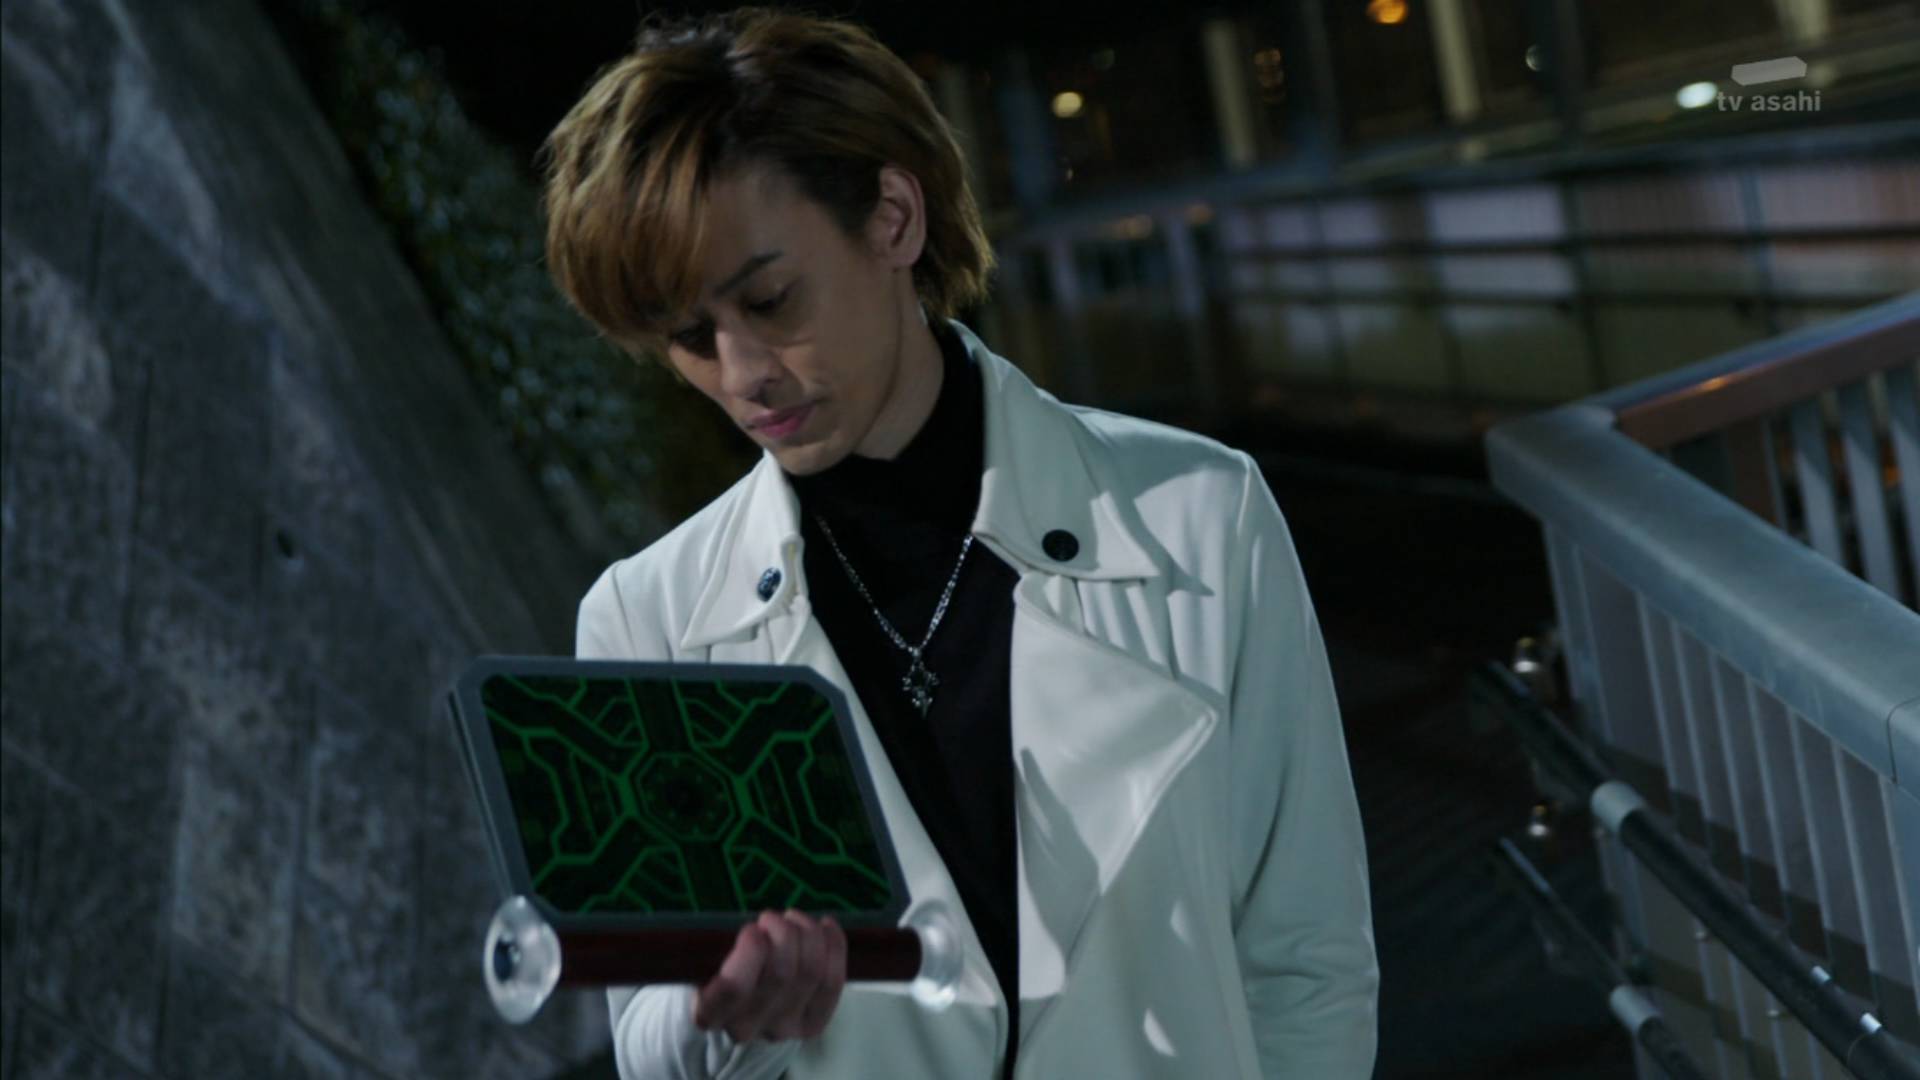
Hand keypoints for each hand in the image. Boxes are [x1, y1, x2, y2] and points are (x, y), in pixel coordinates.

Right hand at [693, 909, 847, 1041]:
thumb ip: (716, 949)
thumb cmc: (719, 973)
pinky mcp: (811, 1025)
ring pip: (810, 972)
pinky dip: (834, 945)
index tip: (752, 929)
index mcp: (710, 1013)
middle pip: (781, 973)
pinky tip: (825, 925)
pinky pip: (832, 982)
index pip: (734, 987)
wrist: (739, 1012)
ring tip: (794, 918)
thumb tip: (755, 928)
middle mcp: (746, 1028)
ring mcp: (782, 1029)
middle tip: (771, 917)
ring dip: (807, 932)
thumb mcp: (706, 960)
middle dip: (783, 931)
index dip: (751, 951)